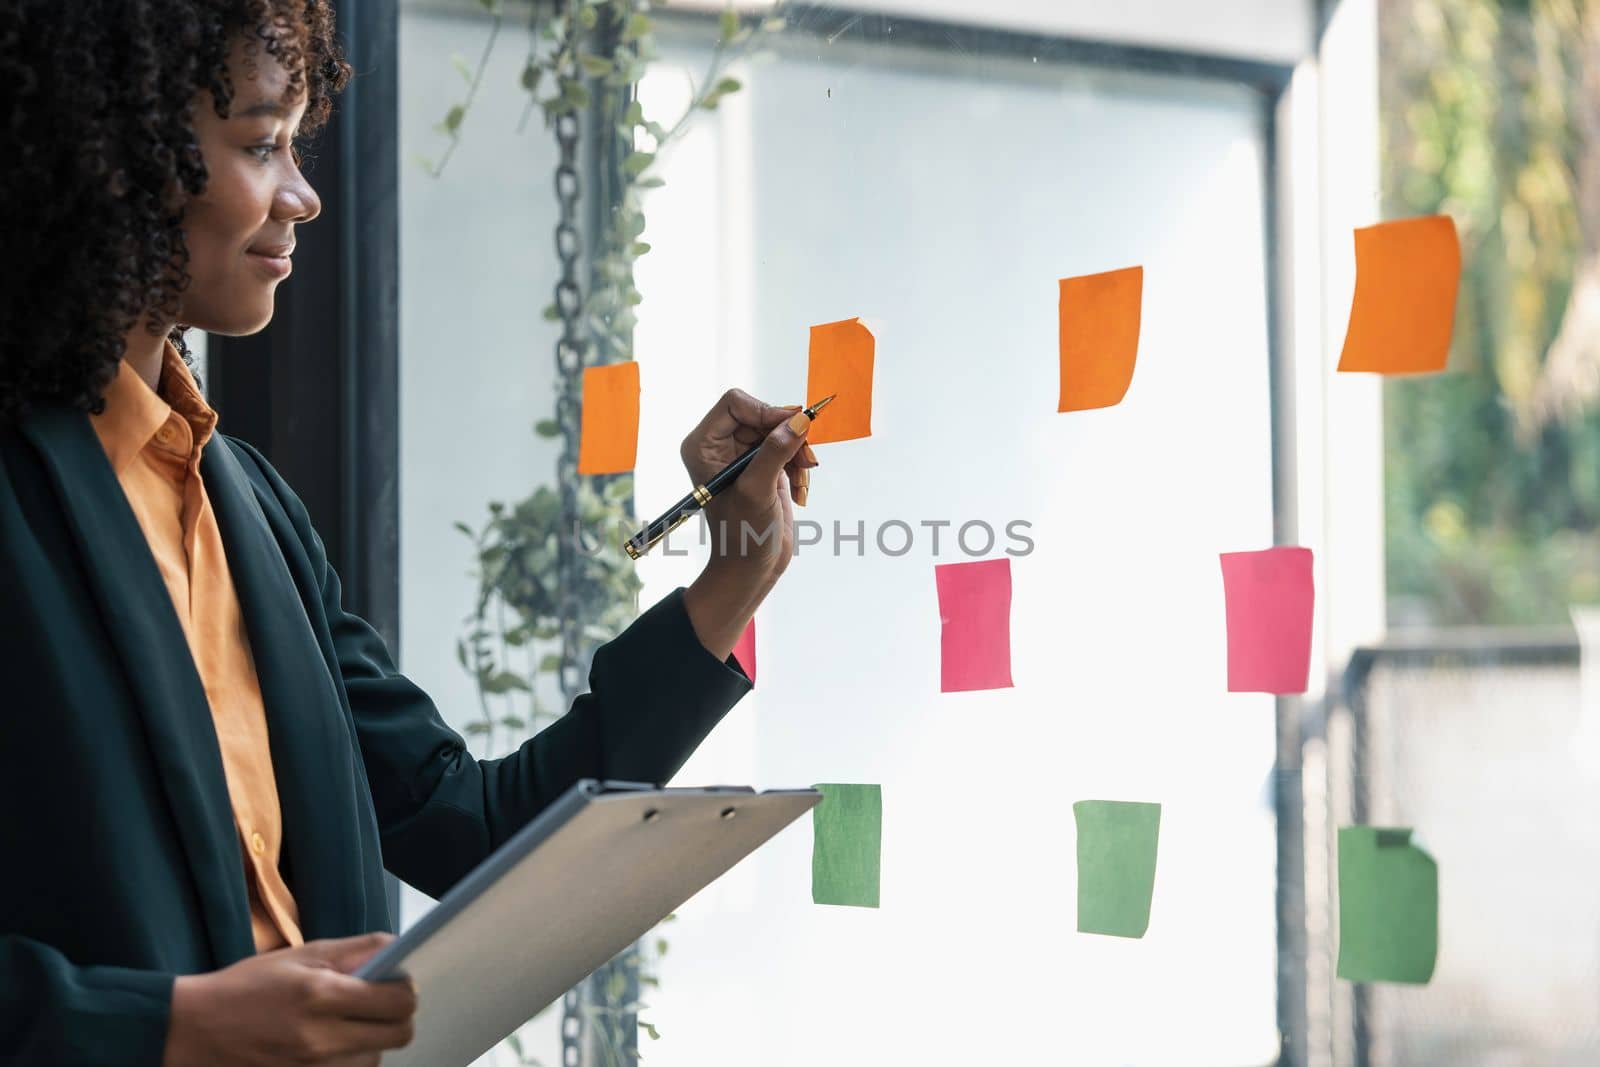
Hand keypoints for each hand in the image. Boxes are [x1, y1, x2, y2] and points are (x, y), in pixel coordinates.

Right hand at [161, 932, 417, 1066]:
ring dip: (373, 1039)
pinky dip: (352, 1058)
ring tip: (346, 1023)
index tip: (394, 982)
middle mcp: (322, 1039)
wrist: (197, 1029)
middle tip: (377, 1002)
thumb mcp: (302, 954)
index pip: (399, 1001)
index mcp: (322, 996)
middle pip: (400, 1035)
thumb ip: (356, 951)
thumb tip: (400, 948)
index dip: (405, 988)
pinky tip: (333, 1042)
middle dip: (397, 1015)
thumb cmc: (248, 986)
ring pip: (378, 1057)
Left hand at [678, 388, 818, 659]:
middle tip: (806, 458)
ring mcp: (742, 456)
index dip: (765, 411)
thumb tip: (799, 421)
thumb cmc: (742, 536)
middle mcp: (719, 445)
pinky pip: (788, 448)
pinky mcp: (763, 466)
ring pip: (779, 430)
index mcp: (703, 444)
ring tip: (802, 479)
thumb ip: (775, 453)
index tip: (791, 428)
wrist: (750, 569)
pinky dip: (798, 465)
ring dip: (797, 452)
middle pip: (762, 414)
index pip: (736, 403)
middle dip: (787, 435)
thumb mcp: (757, 492)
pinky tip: (799, 489)